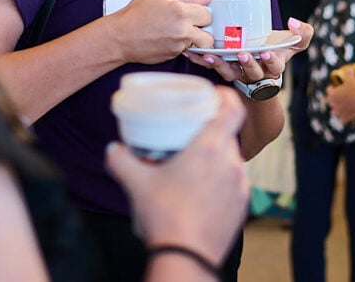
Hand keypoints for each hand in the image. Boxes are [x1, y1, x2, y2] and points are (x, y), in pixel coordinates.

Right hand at [106, 88, 248, 265]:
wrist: (187, 258)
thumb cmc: (164, 217)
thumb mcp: (136, 184)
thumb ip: (121, 161)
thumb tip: (113, 149)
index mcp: (211, 148)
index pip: (233, 108)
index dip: (226, 97)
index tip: (213, 95)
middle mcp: (231, 162)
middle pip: (228, 134)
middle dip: (212, 132)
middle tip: (192, 135)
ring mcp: (240, 185)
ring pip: (230, 159)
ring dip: (216, 158)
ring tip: (194, 166)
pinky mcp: (242, 205)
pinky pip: (233, 183)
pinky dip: (220, 181)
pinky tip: (201, 192)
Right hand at [109, 0, 215, 64]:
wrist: (120, 37)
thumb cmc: (137, 13)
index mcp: (181, 12)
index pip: (208, 15)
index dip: (202, 13)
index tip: (195, 13)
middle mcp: (183, 31)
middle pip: (209, 37)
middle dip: (203, 32)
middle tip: (192, 26)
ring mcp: (178, 46)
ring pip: (198, 46)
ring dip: (193, 40)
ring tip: (179, 33)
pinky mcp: (172, 56)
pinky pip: (185, 52)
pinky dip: (180, 46)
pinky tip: (167, 39)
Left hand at [184, 16, 312, 84]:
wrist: (262, 64)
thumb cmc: (278, 50)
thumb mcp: (295, 43)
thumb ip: (303, 33)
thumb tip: (293, 21)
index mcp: (275, 66)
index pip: (276, 66)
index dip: (271, 60)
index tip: (267, 51)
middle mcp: (258, 73)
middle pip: (253, 72)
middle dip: (248, 64)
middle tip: (243, 54)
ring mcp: (241, 74)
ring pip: (231, 73)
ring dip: (221, 65)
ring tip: (212, 56)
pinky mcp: (226, 70)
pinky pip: (215, 68)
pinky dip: (205, 61)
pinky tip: (196, 53)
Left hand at [325, 65, 354, 123]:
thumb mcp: (352, 79)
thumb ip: (348, 73)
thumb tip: (348, 68)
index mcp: (332, 95)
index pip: (328, 89)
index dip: (333, 86)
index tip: (338, 85)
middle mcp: (333, 105)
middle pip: (330, 101)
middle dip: (334, 98)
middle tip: (341, 94)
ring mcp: (339, 113)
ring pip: (334, 112)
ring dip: (336, 109)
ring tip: (342, 106)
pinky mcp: (346, 118)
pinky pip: (342, 120)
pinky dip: (344, 118)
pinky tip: (347, 115)